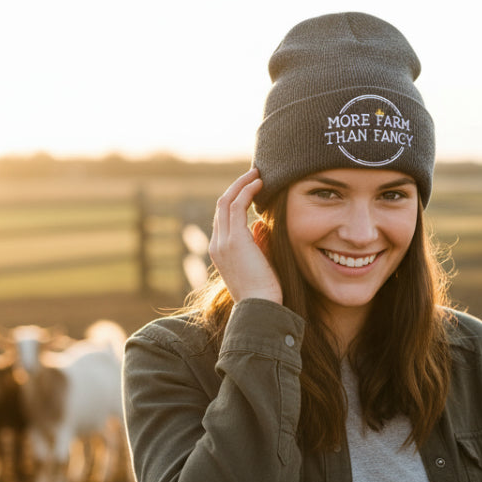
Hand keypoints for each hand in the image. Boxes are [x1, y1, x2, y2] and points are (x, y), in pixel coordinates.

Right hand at [208, 169, 282, 303]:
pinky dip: (247, 191)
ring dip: (242, 184)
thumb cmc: (264, 291)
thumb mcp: (260, 262)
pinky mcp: (234, 240)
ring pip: (227, 202)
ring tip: (257, 174)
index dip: (235, 201)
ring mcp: (223, 242)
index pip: (224, 219)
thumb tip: (260, 224)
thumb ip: (258, 241)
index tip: (251, 190)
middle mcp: (217, 244)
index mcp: (220, 252)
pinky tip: (260, 184)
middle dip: (236, 187)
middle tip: (253, 175)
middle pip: (221, 206)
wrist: (260, 308)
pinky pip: (237, 206)